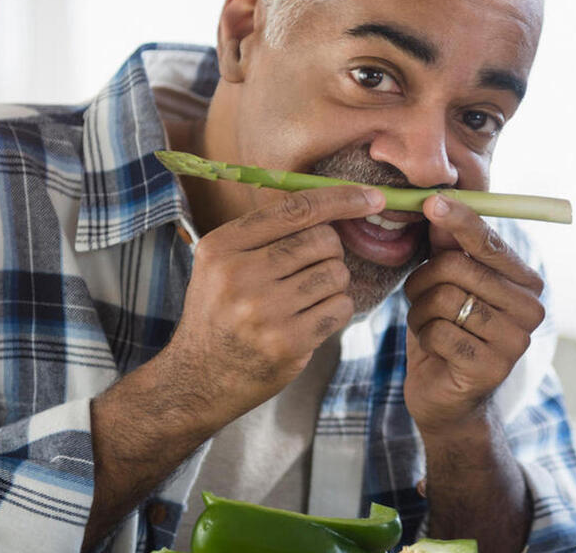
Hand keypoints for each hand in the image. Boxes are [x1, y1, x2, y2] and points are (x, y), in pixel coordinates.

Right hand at [160, 185, 385, 426]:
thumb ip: (267, 232)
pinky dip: (337, 310)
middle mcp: (239, 276)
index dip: (341, 198)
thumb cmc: (222, 310)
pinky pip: (341, 307)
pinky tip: (311, 319)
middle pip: (323, 240)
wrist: (200, 377)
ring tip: (305, 298)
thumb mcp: (222, 262)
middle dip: (330, 252)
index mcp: (222, 247)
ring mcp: (264, 312)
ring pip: (337, 274)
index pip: (295, 209)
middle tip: (310, 270)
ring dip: (333, 283)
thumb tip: (340, 201)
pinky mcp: (288, 343)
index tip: (375, 198)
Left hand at [402, 195, 545, 432]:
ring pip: (445, 299)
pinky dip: (424, 337)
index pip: (489, 243)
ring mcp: (515, 341)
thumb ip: (448, 248)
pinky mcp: (491, 368)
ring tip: (428, 324)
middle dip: (424, 280)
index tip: (432, 202)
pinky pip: (439, 333)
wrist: (449, 400)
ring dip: (421, 312)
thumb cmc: (447, 333)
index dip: (459, 220)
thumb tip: (439, 205)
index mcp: (525, 283)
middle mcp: (530, 309)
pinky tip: (435, 349)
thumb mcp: (445, 286)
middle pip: (459, 269)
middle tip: (418, 296)